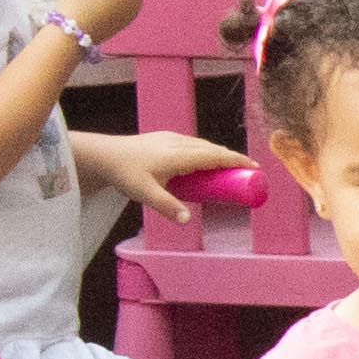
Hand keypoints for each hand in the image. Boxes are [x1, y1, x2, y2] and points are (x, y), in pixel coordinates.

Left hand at [88, 130, 251, 224]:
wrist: (104, 154)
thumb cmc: (124, 174)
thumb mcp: (145, 193)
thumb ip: (167, 207)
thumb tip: (188, 220)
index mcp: (178, 154)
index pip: (214, 155)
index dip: (236, 160)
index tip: (253, 167)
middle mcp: (178, 143)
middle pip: (212, 149)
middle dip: (232, 159)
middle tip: (248, 173)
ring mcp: (171, 138)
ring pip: (202, 145)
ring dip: (218, 155)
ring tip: (230, 168)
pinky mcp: (165, 138)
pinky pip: (192, 144)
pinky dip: (205, 152)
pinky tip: (204, 161)